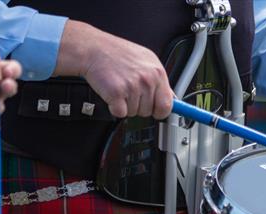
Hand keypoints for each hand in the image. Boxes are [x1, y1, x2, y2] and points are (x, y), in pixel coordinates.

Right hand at [55, 20, 172, 119]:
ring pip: (134, 113)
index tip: (155, 111)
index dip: (159, 111)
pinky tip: (112, 93)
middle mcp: (147, 80)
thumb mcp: (146, 61)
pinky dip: (114, 107)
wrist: (94, 48)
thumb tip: (171, 98)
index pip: (167, 105)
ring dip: (126, 105)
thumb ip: (159, 81)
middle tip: (129, 90)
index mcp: (157, 72)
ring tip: (120, 87)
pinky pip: (120, 113)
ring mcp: (132, 87)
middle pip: (149, 112)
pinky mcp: (117, 93)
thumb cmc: (117, 54)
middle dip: (139, 106)